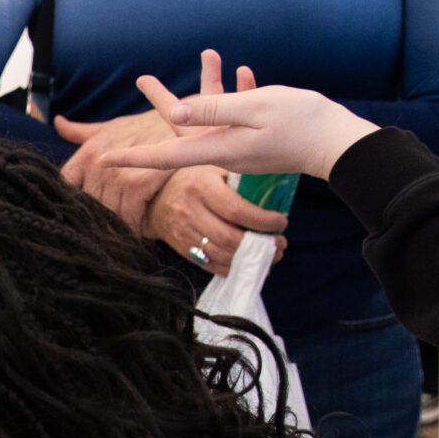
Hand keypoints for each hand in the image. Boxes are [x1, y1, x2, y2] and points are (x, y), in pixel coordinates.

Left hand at [52, 108, 177, 232]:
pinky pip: (129, 217)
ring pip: (108, 215)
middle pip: (89, 207)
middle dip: (100, 219)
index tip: (83, 214)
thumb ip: (82, 132)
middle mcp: (96, 163)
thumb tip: (58, 123)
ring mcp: (116, 173)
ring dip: (119, 226)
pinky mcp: (137, 183)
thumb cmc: (146, 126)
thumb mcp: (112, 126)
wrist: (187, 119)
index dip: (73, 204)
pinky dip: (136, 227)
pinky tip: (143, 228)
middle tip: (111, 229)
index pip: (65, 187)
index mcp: (86, 153)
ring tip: (129, 230)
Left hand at [105, 50, 378, 182]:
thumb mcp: (255, 110)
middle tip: (143, 78)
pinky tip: (241, 71)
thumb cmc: (301, 124)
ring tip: (209, 53)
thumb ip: (215, 110)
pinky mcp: (258, 135)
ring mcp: (241, 143)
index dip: (132, 156)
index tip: (103, 160)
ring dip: (209, 83)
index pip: (164, 154)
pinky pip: (239, 112)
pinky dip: (237, 92)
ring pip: (213, 112)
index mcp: (216, 147)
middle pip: (183, 125)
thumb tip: (177, 112)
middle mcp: (223, 148)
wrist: (340, 143)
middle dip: (164, 100)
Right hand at [146, 163, 286, 273]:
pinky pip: (209, 265)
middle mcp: (190, 211)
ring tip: (271, 256)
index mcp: (201, 187)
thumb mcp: (214, 168)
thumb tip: (274, 192)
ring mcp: (183, 233)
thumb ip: (238, 178)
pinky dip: (232, 269)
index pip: (235, 210)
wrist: (157, 198)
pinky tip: (249, 266)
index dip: (261, 221)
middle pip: (228, 237)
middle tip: (280, 244)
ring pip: (220, 254)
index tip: (281, 222)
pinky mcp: (182, 249)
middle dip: (259, 245)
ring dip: (249, 260)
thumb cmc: (196, 178)